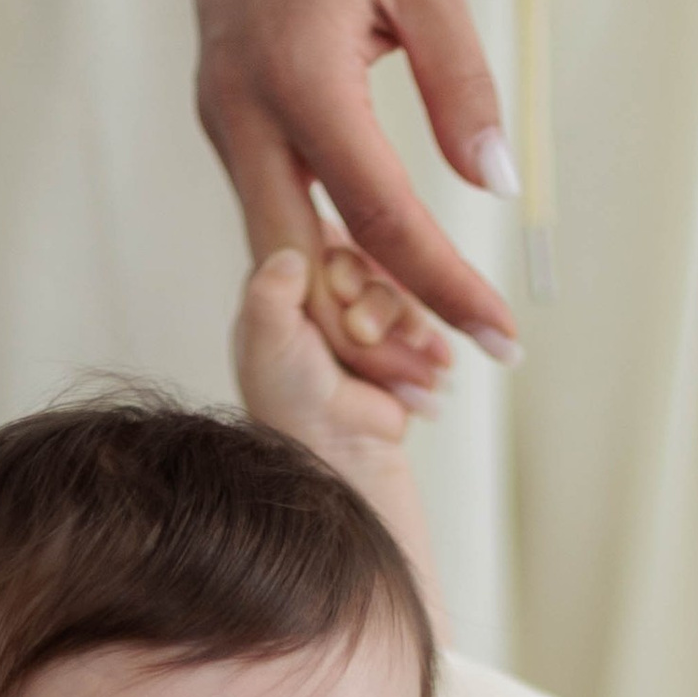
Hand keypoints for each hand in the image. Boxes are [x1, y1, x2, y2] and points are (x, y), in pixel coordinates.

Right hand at [186, 0, 519, 392]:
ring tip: (420, 358)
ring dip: (344, 317)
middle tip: (445, 386)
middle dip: (374, 341)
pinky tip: (375, 297)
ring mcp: (226, 128)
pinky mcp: (228, 126)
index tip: (501, 340)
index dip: (446, 290)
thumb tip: (497, 185)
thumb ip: (463, 88)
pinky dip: (321, 271)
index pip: (383, 221)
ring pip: (280, 262)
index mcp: (301, 82)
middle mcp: (246, 120)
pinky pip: (272, 223)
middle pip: (305, 277)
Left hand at [233, 243, 445, 631]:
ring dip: (403, 323)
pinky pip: (424, 321)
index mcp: (280, 290)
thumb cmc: (291, 409)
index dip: (337, 260)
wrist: (338, 460)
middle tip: (361, 334)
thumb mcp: (267, 342)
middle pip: (365, 260)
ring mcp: (358, 323)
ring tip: (396, 365)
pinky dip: (428, 344)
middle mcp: (317, 300)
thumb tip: (289, 250)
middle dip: (373, 296)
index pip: (319, 237)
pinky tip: (430, 371)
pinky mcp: (392, 347)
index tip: (337, 291)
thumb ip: (269, 289)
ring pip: (398, 289)